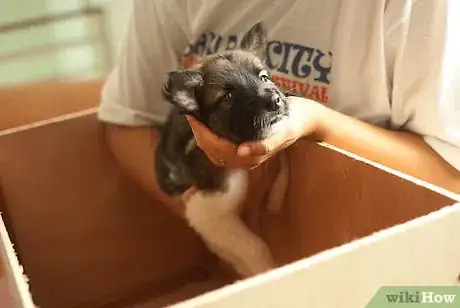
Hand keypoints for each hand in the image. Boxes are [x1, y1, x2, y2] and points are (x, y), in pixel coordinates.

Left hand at [186, 96, 322, 169]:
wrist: (305, 120)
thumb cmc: (294, 122)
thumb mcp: (282, 132)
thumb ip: (264, 145)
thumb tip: (242, 152)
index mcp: (252, 156)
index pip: (218, 148)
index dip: (203, 134)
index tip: (193, 116)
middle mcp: (246, 159)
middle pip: (213, 151)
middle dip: (199, 134)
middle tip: (190, 113)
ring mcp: (245, 156)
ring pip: (214, 151)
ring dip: (202, 136)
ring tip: (196, 117)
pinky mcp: (244, 149)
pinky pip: (221, 148)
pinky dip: (210, 137)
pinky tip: (205, 124)